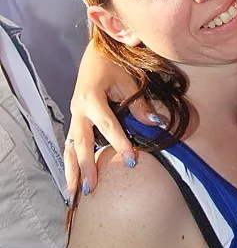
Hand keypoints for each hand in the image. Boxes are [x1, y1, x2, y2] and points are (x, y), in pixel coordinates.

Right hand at [65, 41, 156, 199]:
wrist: (98, 51)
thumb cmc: (116, 63)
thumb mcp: (130, 80)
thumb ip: (140, 105)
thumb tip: (156, 124)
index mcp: (91, 97)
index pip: (107, 125)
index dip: (120, 144)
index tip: (132, 162)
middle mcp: (78, 109)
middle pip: (80, 143)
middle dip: (85, 167)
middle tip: (91, 189)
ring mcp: (74, 116)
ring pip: (69, 148)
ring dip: (71, 172)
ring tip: (73, 196)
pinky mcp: (76, 120)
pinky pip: (70, 145)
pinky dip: (71, 164)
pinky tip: (73, 182)